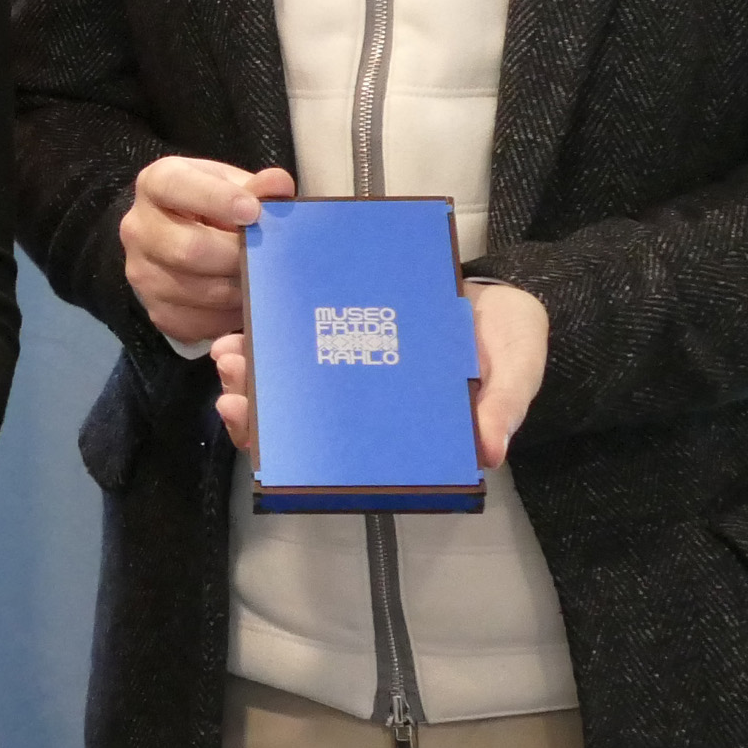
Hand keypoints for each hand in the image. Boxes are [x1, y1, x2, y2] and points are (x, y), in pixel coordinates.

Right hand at [123, 157, 294, 344]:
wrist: (182, 239)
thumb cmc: (213, 206)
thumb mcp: (233, 186)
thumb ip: (257, 187)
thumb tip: (277, 184)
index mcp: (155, 185)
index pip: (175, 187)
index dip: (216, 199)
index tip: (253, 211)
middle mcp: (138, 229)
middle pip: (188, 250)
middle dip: (237, 257)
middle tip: (268, 258)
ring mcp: (142, 273)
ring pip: (198, 292)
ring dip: (238, 291)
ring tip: (262, 281)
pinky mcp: (156, 311)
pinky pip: (199, 324)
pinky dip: (229, 318)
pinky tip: (243, 301)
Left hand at [207, 280, 548, 467]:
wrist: (502, 290)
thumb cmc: (508, 340)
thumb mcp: (516, 371)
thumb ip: (503, 406)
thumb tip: (490, 451)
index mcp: (398, 427)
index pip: (339, 456)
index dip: (294, 457)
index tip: (261, 438)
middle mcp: (362, 401)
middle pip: (298, 420)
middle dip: (256, 411)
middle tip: (234, 395)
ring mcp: (346, 361)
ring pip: (286, 378)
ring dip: (250, 371)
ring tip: (231, 355)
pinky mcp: (339, 320)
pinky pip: (294, 330)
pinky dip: (267, 328)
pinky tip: (245, 321)